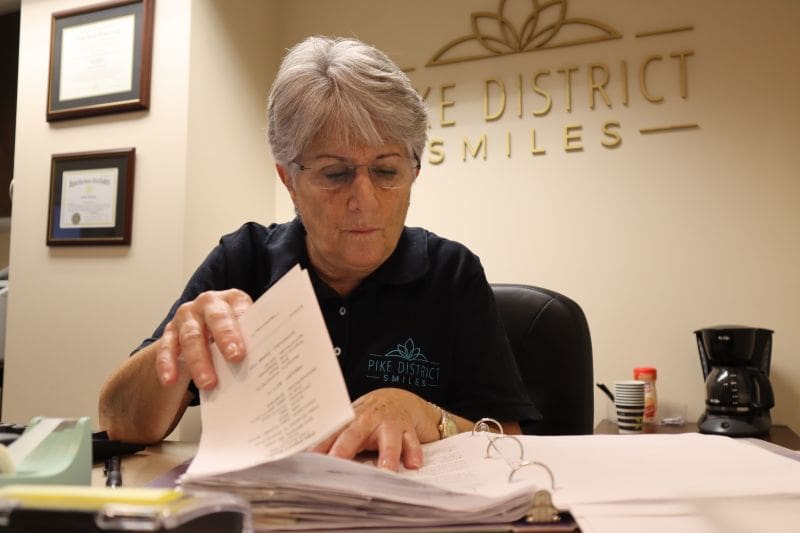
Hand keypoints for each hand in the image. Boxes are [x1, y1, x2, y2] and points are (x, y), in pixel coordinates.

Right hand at [155, 289, 252, 389]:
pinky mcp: (170, 331)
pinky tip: (170, 379)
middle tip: (234, 359)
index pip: (238, 310)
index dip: (240, 330)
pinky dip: (167, 364)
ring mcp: (187, 316)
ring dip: (198, 361)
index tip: (242, 351)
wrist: (205, 323)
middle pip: (215, 319)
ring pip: (191, 337)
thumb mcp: (245, 327)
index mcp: (232, 299)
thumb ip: (254, 337)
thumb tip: (266, 360)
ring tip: (208, 383)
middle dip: (224, 339)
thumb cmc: (233, 328)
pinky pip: (166, 348)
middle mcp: (208, 303)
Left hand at [312, 388, 440, 470]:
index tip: (308, 460)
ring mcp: (390, 424)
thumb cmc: (369, 419)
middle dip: (344, 449)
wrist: (400, 398)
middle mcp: (368, 422)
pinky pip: (412, 441)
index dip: (319, 447)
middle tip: (336, 462)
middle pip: (354, 435)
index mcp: (349, 423)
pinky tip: (414, 464)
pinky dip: (414, 452)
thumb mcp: (351, 427)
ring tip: (386, 471)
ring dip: (387, 455)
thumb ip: (334, 442)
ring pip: (388, 439)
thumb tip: (306, 462)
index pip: (330, 436)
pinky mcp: (409, 429)